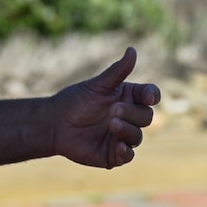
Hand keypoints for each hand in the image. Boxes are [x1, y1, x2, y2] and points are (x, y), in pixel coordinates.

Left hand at [51, 48, 159, 169]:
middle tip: (113, 110)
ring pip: (138, 136)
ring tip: (111, 124)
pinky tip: (118, 146)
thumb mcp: (97, 85)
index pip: (150, 96)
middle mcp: (130, 117)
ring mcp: (123, 136)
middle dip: (132, 113)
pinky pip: (128, 156)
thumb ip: (117, 71)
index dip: (152, 96)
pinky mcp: (114, 154)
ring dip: (127, 130)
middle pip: (146, 116)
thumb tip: (132, 50)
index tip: (147, 97)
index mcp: (129, 98)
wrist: (54, 124)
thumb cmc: (76, 100)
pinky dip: (126, 152)